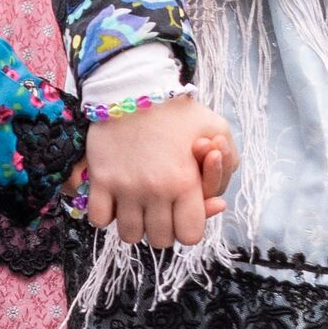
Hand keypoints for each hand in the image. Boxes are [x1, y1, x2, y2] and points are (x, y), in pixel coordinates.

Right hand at [80, 94, 233, 249]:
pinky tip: (115, 201)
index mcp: (185, 182)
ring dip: (136, 226)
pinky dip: (106, 215)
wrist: (133, 88)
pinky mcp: (100, 180)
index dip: (189, 228)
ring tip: (139, 208)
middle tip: (162, 209)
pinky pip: (99, 219)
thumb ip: (228, 166)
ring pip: (129, 235)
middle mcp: (156, 190)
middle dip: (164, 229)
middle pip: (161, 240)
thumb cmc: (178, 112)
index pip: (190, 235)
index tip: (183, 213)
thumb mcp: (218, 130)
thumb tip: (217, 203)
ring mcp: (125, 187)